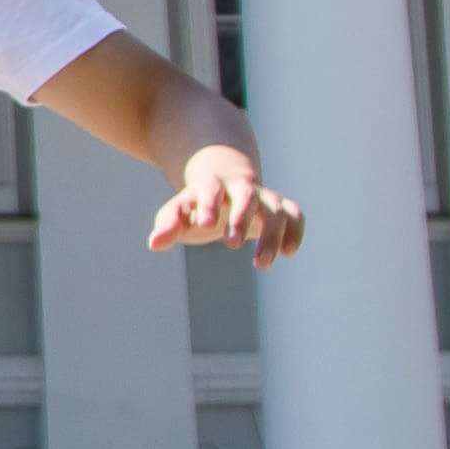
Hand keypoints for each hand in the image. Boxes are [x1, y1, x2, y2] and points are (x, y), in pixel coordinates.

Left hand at [153, 144, 305, 266]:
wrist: (225, 184)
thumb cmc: (198, 206)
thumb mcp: (179, 212)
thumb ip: (167, 225)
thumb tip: (154, 244)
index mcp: (212, 186)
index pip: (211, 189)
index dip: (209, 205)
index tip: (206, 224)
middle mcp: (241, 188)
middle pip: (246, 197)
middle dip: (241, 219)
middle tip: (231, 244)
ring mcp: (264, 197)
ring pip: (275, 209)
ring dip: (271, 234)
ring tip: (260, 264)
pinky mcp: (281, 209)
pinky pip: (294, 214)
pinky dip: (295, 231)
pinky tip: (289, 252)